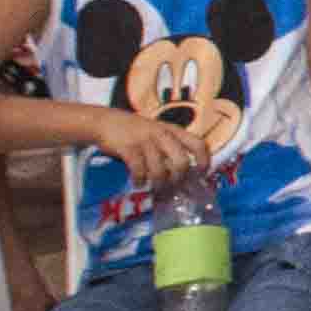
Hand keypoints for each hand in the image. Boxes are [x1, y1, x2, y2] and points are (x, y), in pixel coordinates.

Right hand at [87, 109, 204, 184]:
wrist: (105, 121)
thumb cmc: (135, 131)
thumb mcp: (158, 133)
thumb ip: (170, 147)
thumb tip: (183, 174)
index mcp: (174, 131)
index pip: (198, 143)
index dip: (204, 160)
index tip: (201, 174)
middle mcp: (162, 135)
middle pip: (181, 162)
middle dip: (179, 180)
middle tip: (173, 188)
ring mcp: (145, 141)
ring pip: (160, 170)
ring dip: (159, 184)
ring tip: (156, 189)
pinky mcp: (128, 148)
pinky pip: (139, 169)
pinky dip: (140, 180)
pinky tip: (138, 183)